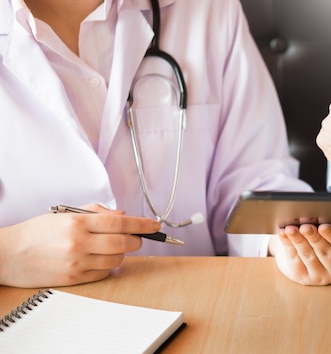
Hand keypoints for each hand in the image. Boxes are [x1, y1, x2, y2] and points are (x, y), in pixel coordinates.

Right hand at [0, 203, 161, 287]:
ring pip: (116, 260)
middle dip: (137, 240)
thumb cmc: (37, 232)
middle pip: (124, 242)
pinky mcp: (74, 278)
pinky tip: (100, 259)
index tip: (155, 225)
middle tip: (138, 237)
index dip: (142, 224)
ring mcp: (77, 263)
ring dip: (122, 253)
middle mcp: (79, 243)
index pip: (121, 223)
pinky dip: (108, 266)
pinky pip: (103, 273)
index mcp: (78, 223)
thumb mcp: (65, 214)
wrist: (8, 254)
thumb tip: (124, 216)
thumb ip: (97, 212)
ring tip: (114, 247)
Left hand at [269, 222, 330, 284]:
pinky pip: (294, 259)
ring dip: (298, 241)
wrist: (310, 255)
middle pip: (324, 252)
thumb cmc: (328, 239)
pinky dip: (288, 245)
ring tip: (291, 228)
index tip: (324, 226)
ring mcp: (319, 276)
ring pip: (308, 256)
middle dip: (314, 237)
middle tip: (305, 225)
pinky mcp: (302, 277)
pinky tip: (284, 234)